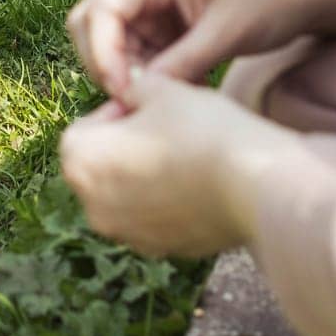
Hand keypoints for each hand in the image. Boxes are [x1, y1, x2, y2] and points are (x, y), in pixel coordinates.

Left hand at [59, 68, 298, 258]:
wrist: (254, 185)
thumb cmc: (201, 129)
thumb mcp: (161, 88)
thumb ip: (134, 86)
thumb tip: (129, 90)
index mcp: (81, 162)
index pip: (85, 128)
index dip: (117, 112)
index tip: (149, 107)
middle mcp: (94, 206)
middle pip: (102, 166)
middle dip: (126, 146)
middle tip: (167, 128)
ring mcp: (128, 234)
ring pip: (127, 195)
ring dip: (145, 174)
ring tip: (186, 154)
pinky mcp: (162, 250)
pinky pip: (154, 218)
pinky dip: (167, 202)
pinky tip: (200, 183)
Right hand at [67, 0, 335, 98]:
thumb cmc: (268, 0)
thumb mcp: (226, 34)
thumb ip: (182, 63)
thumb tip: (139, 94)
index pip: (100, 10)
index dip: (101, 52)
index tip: (122, 90)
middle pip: (89, 25)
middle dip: (102, 64)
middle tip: (132, 100)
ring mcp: (147, 7)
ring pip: (107, 45)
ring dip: (123, 74)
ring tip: (159, 98)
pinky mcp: (158, 29)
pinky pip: (132, 56)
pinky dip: (142, 78)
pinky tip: (171, 93)